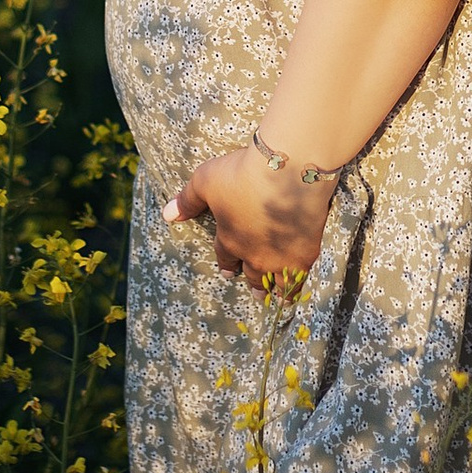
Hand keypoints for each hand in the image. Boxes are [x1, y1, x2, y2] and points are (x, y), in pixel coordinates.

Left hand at [165, 146, 338, 291]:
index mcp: (230, 239)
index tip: (227, 272)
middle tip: (255, 291)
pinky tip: (299, 289)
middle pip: (252, 274)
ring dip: (275, 290)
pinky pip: (299, 280)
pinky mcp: (304, 254)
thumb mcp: (206, 181)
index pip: (225, 256)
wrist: (286, 173)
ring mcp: (279, 258)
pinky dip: (297, 287)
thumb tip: (167, 215)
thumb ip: (188, 200)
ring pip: (276, 282)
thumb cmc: (242, 174)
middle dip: (252, 282)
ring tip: (278, 299)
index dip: (226, 264)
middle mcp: (253, 254)